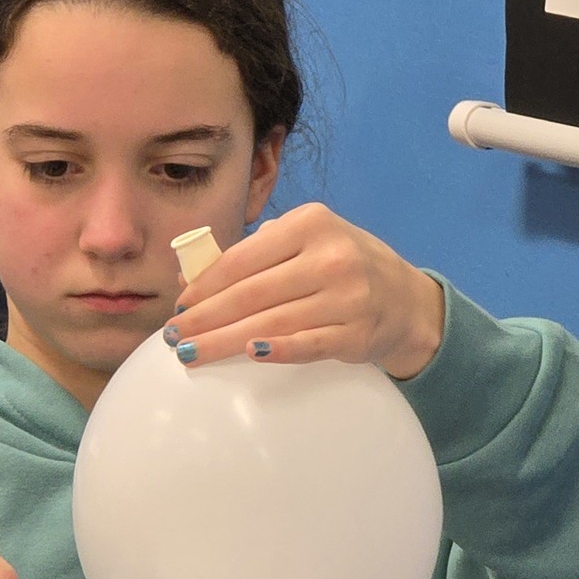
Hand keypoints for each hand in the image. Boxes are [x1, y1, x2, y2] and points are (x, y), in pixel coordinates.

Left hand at [165, 203, 444, 378]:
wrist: (405, 299)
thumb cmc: (339, 265)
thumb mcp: (302, 243)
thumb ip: (250, 255)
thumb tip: (185, 278)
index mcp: (310, 224)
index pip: (242, 258)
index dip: (204, 285)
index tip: (178, 305)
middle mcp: (331, 256)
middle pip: (251, 294)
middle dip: (205, 317)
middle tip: (174, 336)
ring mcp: (347, 297)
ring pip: (271, 322)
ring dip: (224, 341)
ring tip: (191, 353)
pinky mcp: (357, 333)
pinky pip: (308, 344)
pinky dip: (277, 350)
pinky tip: (247, 354)